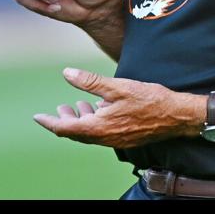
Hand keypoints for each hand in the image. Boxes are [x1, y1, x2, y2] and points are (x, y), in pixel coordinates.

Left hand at [33, 68, 196, 148]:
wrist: (177, 116)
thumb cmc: (149, 100)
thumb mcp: (117, 86)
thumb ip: (90, 81)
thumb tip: (66, 73)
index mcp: (98, 127)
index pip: (64, 128)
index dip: (49, 122)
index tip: (37, 117)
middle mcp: (104, 137)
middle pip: (75, 134)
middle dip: (64, 121)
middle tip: (60, 109)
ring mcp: (115, 140)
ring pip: (89, 134)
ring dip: (80, 121)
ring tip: (78, 106)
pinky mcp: (125, 138)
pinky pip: (102, 134)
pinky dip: (94, 123)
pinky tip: (100, 108)